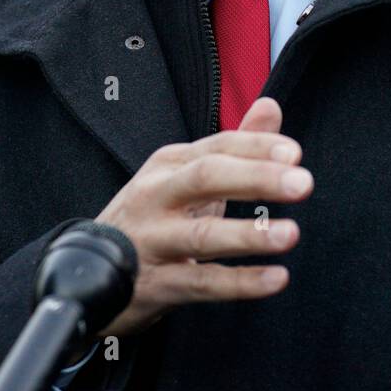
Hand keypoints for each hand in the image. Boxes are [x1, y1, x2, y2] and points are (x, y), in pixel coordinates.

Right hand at [95, 97, 311, 337]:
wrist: (88, 268)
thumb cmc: (153, 217)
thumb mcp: (188, 175)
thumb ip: (235, 144)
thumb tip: (271, 106)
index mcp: (170, 165)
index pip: (217, 147)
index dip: (256, 148)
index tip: (295, 154)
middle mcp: (157, 196)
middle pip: (206, 178)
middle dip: (256, 178)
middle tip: (302, 183)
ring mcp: (153, 240)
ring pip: (201, 235)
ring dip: (249, 234)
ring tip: (290, 234)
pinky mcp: (155, 284)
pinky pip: (201, 283)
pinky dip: (240, 283)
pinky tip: (275, 279)